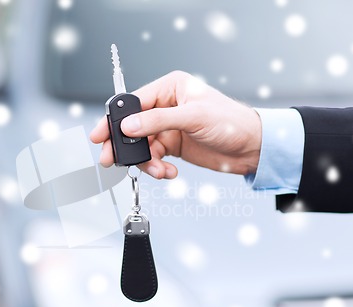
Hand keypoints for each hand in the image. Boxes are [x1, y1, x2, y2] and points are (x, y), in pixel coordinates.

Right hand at [90, 71, 261, 178]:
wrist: (252, 148)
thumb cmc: (231, 122)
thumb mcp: (193, 117)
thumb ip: (158, 121)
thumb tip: (128, 126)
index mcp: (170, 88)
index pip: (134, 102)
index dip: (116, 119)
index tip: (101, 135)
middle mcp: (166, 106)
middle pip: (133, 125)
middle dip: (124, 144)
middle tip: (111, 159)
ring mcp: (168, 127)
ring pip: (142, 145)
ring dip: (146, 161)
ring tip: (158, 170)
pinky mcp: (173, 146)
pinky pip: (154, 158)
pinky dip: (157, 168)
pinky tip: (169, 172)